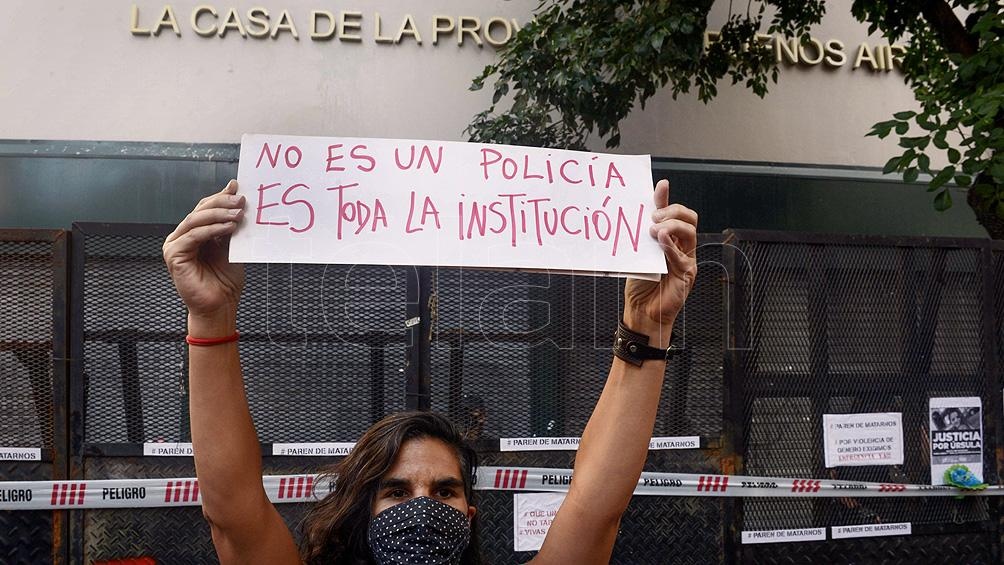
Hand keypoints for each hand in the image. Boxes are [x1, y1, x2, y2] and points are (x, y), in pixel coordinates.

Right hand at [163, 180, 245, 326]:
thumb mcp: (230, 246)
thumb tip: (237, 200)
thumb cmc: (225, 280)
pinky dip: (211, 230)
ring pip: (195, 220)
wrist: (221, 306)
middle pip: (199, 211)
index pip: (205, 208)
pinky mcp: (174, 256)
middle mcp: (182, 236)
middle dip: (221, 203)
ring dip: (218, 215)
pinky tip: (228, 228)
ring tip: (238, 214)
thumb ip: (230, 225)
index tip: (238, 189)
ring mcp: (175, 245)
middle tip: (241, 200)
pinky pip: (193, 236)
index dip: (221, 197)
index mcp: (194, 233)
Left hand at [623, 180, 697, 345]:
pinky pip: (683, 256)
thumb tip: (639, 212)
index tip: (661, 185)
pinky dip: (672, 247)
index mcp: (670, 239)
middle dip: (673, 211)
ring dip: (672, 226)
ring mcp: (687, 259)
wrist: (642, 310)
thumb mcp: (638, 253)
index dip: (668, 198)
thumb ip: (641, 234)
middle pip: (689, 218)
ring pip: (690, 232)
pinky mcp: (687, 274)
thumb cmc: (640, 283)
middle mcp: (681, 246)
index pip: (675, 213)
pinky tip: (661, 242)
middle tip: (654, 217)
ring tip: (655, 230)